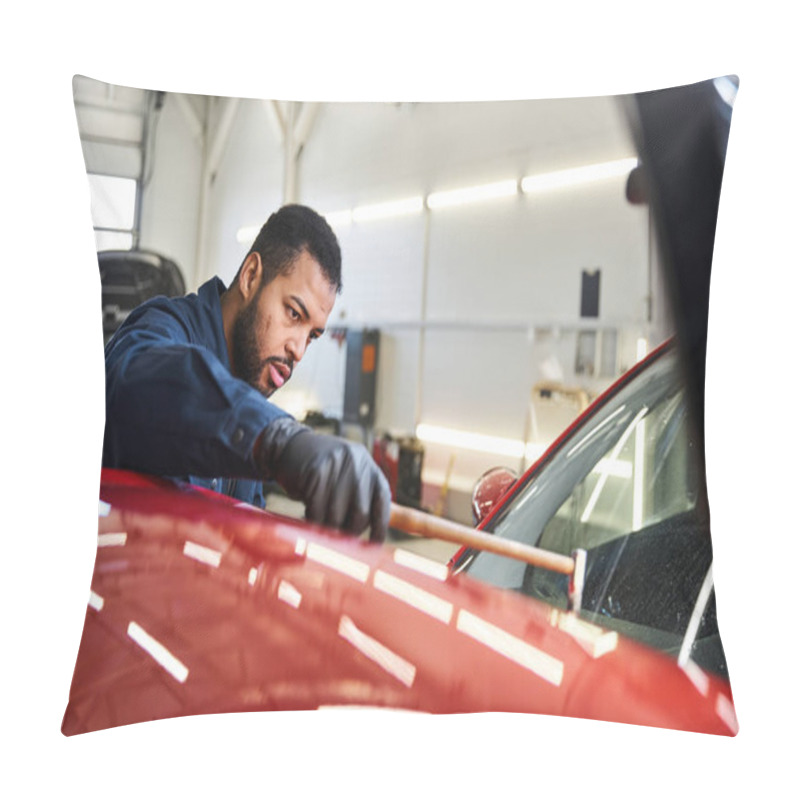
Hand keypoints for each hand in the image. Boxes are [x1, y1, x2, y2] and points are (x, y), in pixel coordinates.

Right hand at [257, 418, 390, 540]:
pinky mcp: (315, 472)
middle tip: (338, 535)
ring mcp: (337, 466)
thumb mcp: (349, 477)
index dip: (380, 527)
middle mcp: (357, 464)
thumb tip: (377, 538)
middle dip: (349, 531)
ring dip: (328, 528)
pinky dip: (312, 520)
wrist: (290, 447)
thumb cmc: (324, 471)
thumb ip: (363, 500)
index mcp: (370, 467)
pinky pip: (316, 510)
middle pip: (360, 513)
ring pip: (336, 515)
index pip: (383, 502)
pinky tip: (309, 513)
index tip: (374, 546)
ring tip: (321, 523)